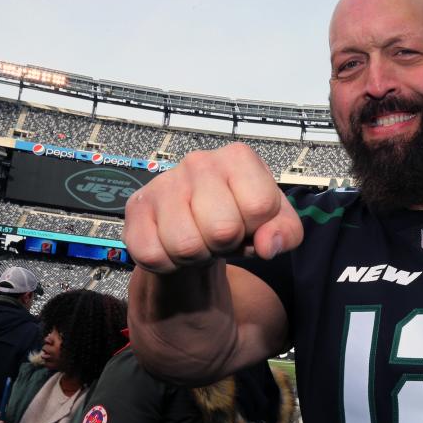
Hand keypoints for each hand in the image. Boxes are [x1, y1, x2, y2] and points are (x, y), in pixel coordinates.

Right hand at [124, 144, 303, 272]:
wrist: (194, 224)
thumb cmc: (237, 217)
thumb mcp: (275, 222)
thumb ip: (286, 233)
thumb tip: (268, 245)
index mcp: (239, 159)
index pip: (259, 206)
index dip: (257, 227)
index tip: (249, 222)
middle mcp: (200, 162)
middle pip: (222, 230)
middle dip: (226, 244)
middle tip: (221, 235)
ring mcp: (164, 183)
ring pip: (186, 246)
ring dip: (197, 255)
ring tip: (200, 239)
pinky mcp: (136, 209)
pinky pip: (154, 255)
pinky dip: (168, 262)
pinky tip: (173, 243)